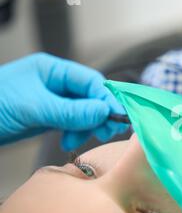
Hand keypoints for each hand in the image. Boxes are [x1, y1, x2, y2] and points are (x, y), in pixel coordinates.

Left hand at [0, 53, 127, 149]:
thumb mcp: (35, 107)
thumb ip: (71, 110)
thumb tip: (104, 111)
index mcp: (53, 70)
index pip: (91, 81)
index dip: (106, 98)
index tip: (116, 116)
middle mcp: (56, 83)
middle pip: (91, 97)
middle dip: (99, 114)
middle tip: (105, 131)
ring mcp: (53, 101)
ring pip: (84, 112)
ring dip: (87, 126)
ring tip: (78, 140)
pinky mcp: (49, 117)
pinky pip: (72, 123)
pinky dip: (75, 132)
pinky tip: (69, 142)